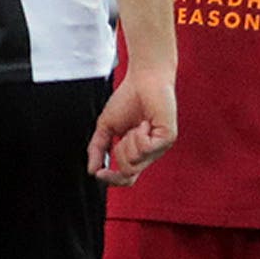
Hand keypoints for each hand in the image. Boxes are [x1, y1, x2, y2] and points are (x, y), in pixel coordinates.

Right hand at [91, 64, 178, 182]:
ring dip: (128, 142)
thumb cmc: (128, 99)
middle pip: (128, 174)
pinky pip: (146, 149)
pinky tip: (145, 122)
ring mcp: (160, 147)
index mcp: (137, 152)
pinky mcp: (168, 138)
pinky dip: (139, 135)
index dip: (111, 180)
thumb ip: (97, 148)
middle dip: (119, 154)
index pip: (126, 178)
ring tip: (137, 124)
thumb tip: (91, 170)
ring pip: (136, 162)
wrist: (144, 79)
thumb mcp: (105, 127)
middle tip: (124, 134)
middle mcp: (150, 153)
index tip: (98, 173)